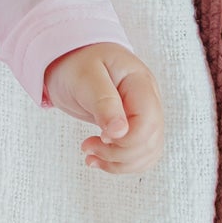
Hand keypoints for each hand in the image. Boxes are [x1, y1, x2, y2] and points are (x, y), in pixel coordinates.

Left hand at [44, 42, 163, 174]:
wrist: (71, 59)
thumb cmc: (78, 63)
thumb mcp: (86, 77)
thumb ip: (104, 102)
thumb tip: (120, 132)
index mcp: (141, 82)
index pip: (149, 122)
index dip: (126, 139)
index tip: (100, 136)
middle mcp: (149, 100)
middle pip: (150, 141)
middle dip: (119, 154)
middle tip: (87, 147)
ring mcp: (145, 115)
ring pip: (148, 153)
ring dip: (119, 163)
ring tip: (90, 156)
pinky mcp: (135, 127)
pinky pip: (140, 154)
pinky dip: (120, 163)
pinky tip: (98, 159)